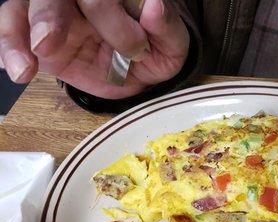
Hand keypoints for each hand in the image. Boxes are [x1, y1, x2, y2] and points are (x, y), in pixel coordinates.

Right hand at [0, 0, 189, 98]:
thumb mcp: (172, 43)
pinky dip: (9, 47)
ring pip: (23, 6)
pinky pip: (13, 31)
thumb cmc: (156, 48)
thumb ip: (166, 26)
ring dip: (20, 32)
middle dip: (49, 15)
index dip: (109, 14)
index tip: (137, 47)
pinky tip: (16, 68)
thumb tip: (155, 6)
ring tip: (27, 64)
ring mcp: (54, 13)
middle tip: (49, 44)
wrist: (142, 68)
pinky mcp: (38, 37)